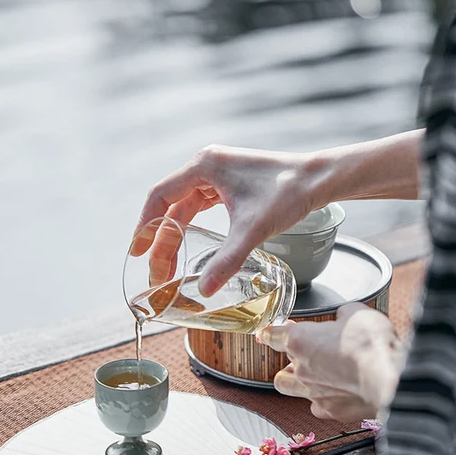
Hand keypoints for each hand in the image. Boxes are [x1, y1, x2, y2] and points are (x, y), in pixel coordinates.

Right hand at [134, 145, 322, 295]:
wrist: (318, 179)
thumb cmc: (288, 193)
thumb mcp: (253, 230)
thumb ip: (227, 260)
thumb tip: (205, 290)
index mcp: (204, 166)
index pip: (160, 196)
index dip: (145, 226)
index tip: (137, 252)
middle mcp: (206, 165)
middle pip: (170, 205)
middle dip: (162, 240)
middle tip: (156, 272)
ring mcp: (217, 172)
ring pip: (184, 207)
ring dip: (175, 234)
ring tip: (168, 265)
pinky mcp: (229, 182)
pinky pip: (200, 205)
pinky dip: (191, 226)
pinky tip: (189, 245)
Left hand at [259, 303, 403, 420]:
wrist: (389, 379)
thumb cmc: (372, 342)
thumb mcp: (356, 313)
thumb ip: (342, 315)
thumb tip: (343, 318)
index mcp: (301, 340)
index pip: (273, 336)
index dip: (270, 333)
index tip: (266, 333)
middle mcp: (301, 368)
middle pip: (282, 364)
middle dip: (291, 357)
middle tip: (306, 351)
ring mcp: (313, 392)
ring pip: (287, 387)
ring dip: (294, 380)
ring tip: (309, 375)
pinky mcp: (330, 411)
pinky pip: (316, 407)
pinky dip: (322, 401)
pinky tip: (334, 395)